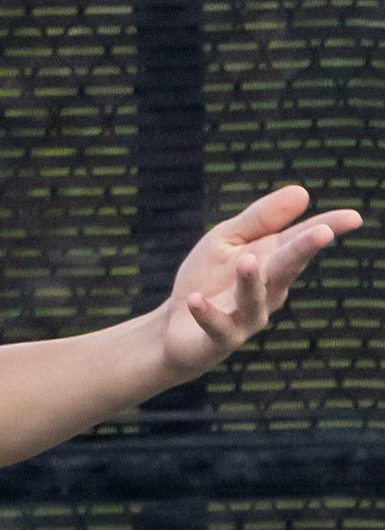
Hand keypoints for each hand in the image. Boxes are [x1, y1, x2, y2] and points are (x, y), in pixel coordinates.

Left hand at [161, 185, 362, 378]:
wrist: (175, 328)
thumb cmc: (207, 279)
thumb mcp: (227, 240)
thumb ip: (260, 218)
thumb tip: (303, 192)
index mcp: (272, 261)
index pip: (302, 241)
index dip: (327, 228)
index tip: (354, 217)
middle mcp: (268, 290)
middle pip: (286, 268)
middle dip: (302, 251)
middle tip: (322, 233)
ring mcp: (246, 316)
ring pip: (254, 299)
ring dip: (250, 281)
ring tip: (247, 261)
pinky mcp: (219, 337)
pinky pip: (215, 325)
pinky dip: (205, 312)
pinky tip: (195, 299)